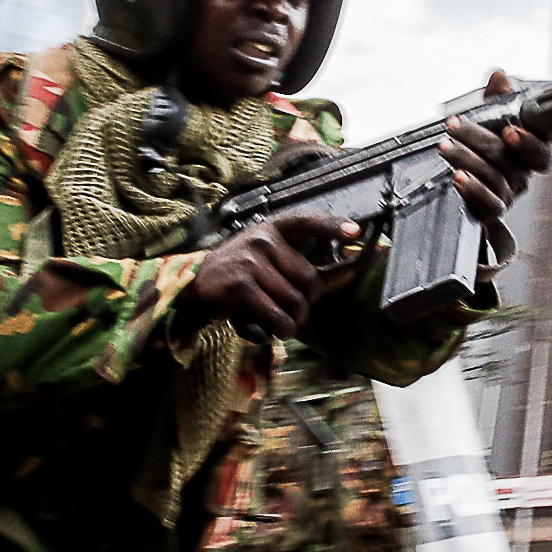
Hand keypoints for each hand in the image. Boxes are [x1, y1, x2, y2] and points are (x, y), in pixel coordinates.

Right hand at [181, 213, 360, 340]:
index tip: (355, 231)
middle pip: (310, 281)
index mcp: (272, 229)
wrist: (196, 284)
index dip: (332, 227)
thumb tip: (348, 271)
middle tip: (289, 308)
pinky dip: (280, 330)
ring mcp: (251, 262)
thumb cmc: (240, 273)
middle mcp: (263, 240)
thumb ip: (304, 266)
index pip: (307, 221)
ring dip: (292, 320)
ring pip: (296, 304)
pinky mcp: (242, 286)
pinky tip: (268, 327)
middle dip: (306, 303)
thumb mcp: (268, 259)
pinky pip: (278, 317)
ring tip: (275, 317)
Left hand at [440, 71, 550, 227]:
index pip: (539, 152)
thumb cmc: (483, 151)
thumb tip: (499, 76)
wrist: (467, 190)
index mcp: (527, 154)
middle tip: (454, 126)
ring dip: (466, 159)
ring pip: (492, 178)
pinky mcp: (490, 210)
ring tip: (446, 147)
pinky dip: (472, 190)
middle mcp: (521, 176)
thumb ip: (497, 99)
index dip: (528, 144)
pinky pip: (487, 204)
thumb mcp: (489, 120)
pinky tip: (457, 177)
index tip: (510, 131)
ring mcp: (507, 194)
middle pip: (506, 160)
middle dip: (477, 139)